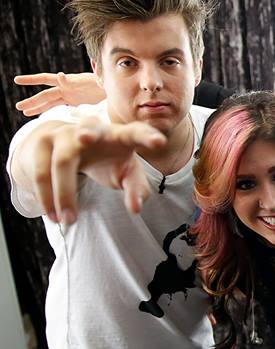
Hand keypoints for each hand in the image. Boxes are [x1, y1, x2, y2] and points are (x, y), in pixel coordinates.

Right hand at [13, 72, 104, 115]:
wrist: (115, 88)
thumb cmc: (105, 82)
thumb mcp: (93, 79)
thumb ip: (76, 80)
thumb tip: (60, 76)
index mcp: (68, 81)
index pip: (46, 78)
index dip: (31, 80)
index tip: (17, 80)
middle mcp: (66, 87)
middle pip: (45, 95)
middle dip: (32, 101)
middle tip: (18, 107)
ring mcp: (69, 94)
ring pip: (49, 101)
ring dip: (36, 107)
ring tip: (23, 112)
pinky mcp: (73, 101)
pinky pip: (57, 105)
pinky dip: (47, 110)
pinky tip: (37, 114)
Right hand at [20, 117, 165, 223]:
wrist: (68, 147)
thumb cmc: (108, 161)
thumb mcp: (126, 173)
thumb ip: (136, 188)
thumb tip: (135, 209)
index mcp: (121, 135)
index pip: (136, 132)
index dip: (147, 137)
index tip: (159, 142)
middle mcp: (93, 128)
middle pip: (90, 127)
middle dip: (88, 132)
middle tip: (86, 138)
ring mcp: (64, 133)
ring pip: (62, 161)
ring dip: (64, 193)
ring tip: (69, 220)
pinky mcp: (43, 142)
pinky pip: (42, 171)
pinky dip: (47, 196)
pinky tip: (54, 216)